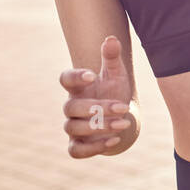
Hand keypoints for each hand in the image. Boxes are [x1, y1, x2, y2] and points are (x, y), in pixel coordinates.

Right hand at [58, 35, 136, 157]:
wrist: (121, 116)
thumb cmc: (115, 91)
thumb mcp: (116, 74)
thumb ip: (111, 57)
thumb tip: (111, 39)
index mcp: (78, 87)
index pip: (65, 79)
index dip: (75, 77)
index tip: (92, 75)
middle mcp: (72, 106)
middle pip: (70, 107)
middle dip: (97, 108)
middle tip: (122, 107)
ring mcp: (73, 126)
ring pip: (74, 128)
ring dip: (99, 127)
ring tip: (124, 123)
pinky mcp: (78, 145)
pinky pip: (75, 151)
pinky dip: (93, 148)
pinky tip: (114, 140)